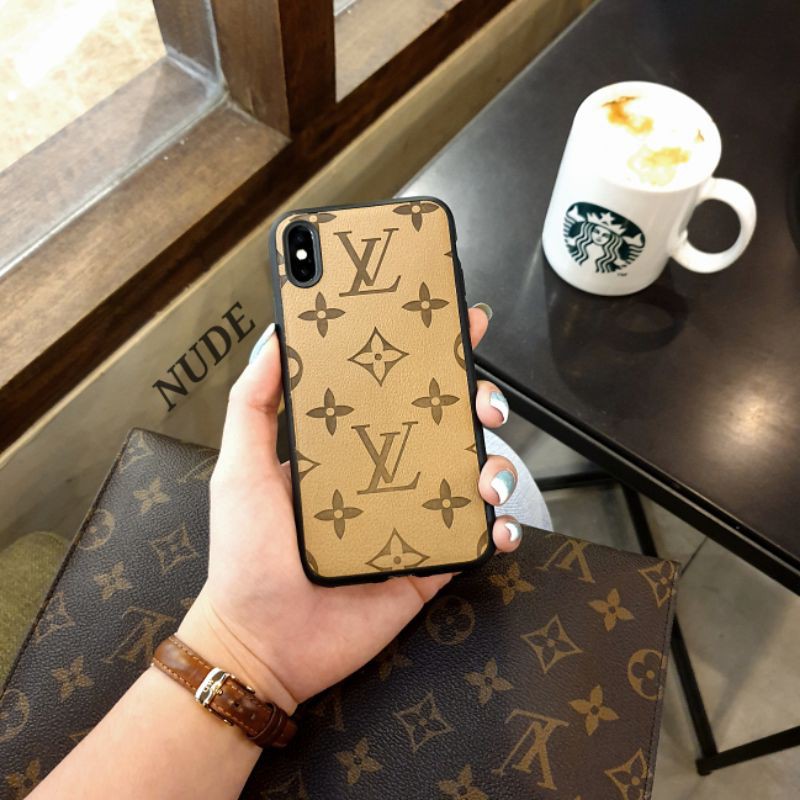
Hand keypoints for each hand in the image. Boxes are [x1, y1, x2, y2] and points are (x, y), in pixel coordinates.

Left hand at [177, 306, 520, 714]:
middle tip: (479, 399)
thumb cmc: (246, 555)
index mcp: (348, 448)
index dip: (427, 357)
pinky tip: (494, 523)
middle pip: (444, 425)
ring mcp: (411, 517)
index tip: (452, 326)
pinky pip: (473, 537)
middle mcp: (386, 475)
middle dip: (474, 401)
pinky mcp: (429, 561)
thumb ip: (253, 404)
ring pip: (469, 475)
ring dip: (494, 462)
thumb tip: (275, 336)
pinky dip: (497, 527)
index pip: (394, 390)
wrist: (264, 643)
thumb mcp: (241, 469)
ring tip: (485, 472)